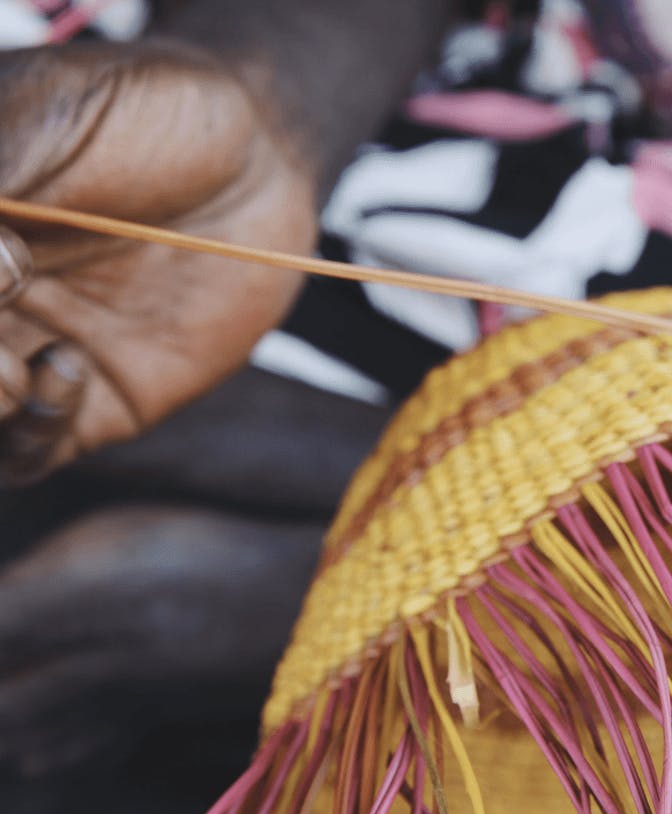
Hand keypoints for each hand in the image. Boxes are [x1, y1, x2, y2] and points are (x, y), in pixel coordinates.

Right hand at [0, 39, 315, 483]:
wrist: (257, 153)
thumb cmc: (147, 112)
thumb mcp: (48, 114)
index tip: (3, 256)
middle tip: (7, 298)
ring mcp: (19, 351)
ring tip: (11, 367)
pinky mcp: (88, 399)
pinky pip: (26, 454)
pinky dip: (27, 431)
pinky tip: (66, 369)